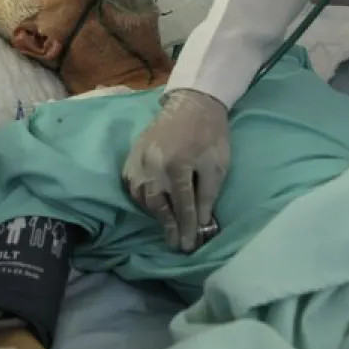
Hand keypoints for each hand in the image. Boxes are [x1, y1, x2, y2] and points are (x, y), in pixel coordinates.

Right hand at [123, 89, 229, 252]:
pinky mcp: (133, 153)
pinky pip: (131, 183)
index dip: (186, 228)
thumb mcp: (217, 165)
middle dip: (168, 226)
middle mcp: (152, 165)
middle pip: (157, 205)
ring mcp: (139, 159)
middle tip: (176, 243)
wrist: (193, 102)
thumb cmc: (210, 134)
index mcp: (176, 166)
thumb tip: (201, 224)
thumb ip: (207, 196)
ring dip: (154, 213)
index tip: (189, 246)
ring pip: (141, 196)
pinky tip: (151, 204)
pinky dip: (140, 197)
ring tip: (166, 225)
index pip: (181, 207)